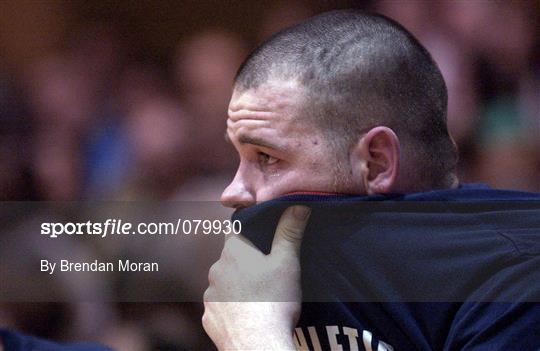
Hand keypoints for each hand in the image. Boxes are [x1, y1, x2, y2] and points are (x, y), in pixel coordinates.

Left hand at [203, 205, 310, 349]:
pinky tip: (247, 315)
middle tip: (266, 271)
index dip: (247, 229)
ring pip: (224, 283)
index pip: (235, 228)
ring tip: (259, 297)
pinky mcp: (209, 318)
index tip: (260, 236)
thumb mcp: (287, 262)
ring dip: (236, 285)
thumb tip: (298, 204)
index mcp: (234, 251)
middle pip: (230, 258)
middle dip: (245, 261)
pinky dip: (231, 308)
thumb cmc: (274, 301)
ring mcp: (209, 296)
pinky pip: (220, 307)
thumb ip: (290, 231)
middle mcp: (215, 270)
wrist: (257, 344)